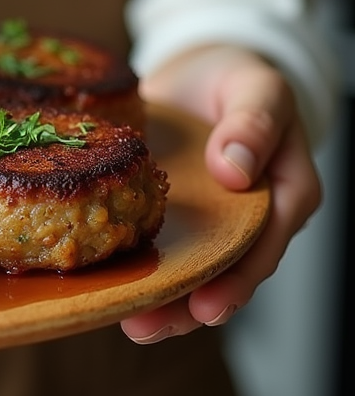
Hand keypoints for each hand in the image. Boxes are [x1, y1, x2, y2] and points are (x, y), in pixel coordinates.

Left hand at [120, 44, 321, 343]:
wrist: (200, 68)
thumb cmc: (237, 76)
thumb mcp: (257, 88)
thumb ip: (253, 123)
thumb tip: (235, 171)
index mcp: (285, 191)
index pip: (266, 244)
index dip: (236, 279)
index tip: (207, 306)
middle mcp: (250, 216)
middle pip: (226, 271)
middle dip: (188, 305)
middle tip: (148, 327)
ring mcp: (211, 219)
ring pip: (191, 267)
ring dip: (161, 299)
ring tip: (127, 323)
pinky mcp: (174, 212)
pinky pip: (159, 243)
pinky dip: (138, 264)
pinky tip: (110, 284)